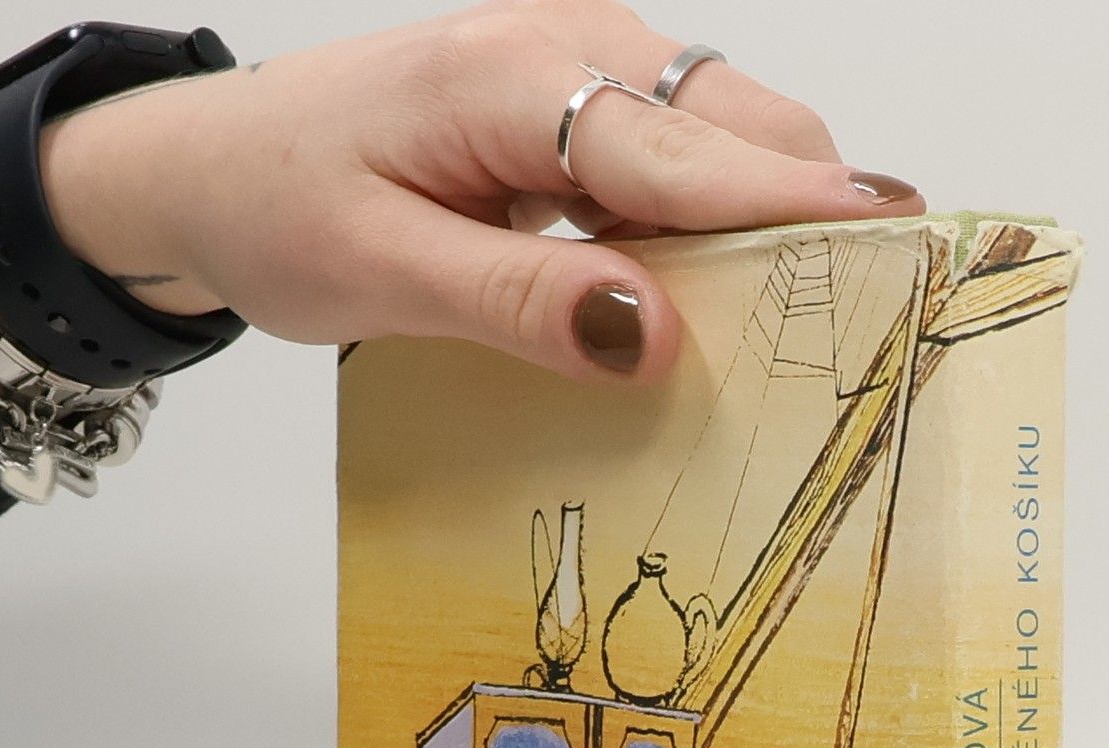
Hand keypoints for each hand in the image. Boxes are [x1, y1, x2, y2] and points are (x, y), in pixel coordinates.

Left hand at [29, 2, 924, 381]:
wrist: (209, 165)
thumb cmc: (276, 204)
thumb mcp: (378, 270)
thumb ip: (516, 299)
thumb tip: (650, 336)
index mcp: (516, 76)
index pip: (684, 149)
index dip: (794, 206)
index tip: (900, 248)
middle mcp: (570, 50)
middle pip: (741, 126)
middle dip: (810, 218)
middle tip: (862, 328)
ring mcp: (582, 73)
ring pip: (726, 142)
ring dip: (768, 230)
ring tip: (802, 333)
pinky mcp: (581, 112)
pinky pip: (685, 164)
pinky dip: (720, 229)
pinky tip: (717, 302)